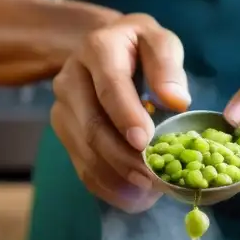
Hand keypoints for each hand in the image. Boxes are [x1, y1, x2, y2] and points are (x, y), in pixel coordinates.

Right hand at [51, 14, 190, 211]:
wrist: (107, 50)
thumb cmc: (141, 48)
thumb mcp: (159, 42)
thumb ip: (168, 65)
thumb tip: (176, 100)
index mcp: (97, 49)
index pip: (109, 86)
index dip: (126, 116)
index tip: (145, 141)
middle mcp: (71, 78)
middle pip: (93, 126)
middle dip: (124, 157)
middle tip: (154, 178)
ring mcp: (63, 108)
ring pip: (85, 152)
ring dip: (118, 176)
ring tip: (150, 191)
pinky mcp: (65, 132)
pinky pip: (82, 167)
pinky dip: (109, 187)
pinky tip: (135, 197)